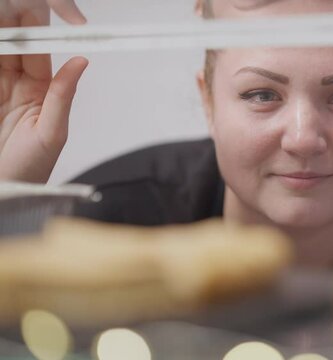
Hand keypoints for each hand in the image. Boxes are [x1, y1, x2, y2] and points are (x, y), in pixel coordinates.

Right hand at [0, 0, 87, 182]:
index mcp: (41, 93)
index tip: (28, 11)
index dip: (33, 32)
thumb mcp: (51, 133)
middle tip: (6, 11)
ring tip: (0, 21)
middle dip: (9, 29)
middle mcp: (17, 89)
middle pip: (11, 50)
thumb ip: (63, 95)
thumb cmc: (32, 170)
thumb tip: (81, 62)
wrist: (6, 192)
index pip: (36, 54)